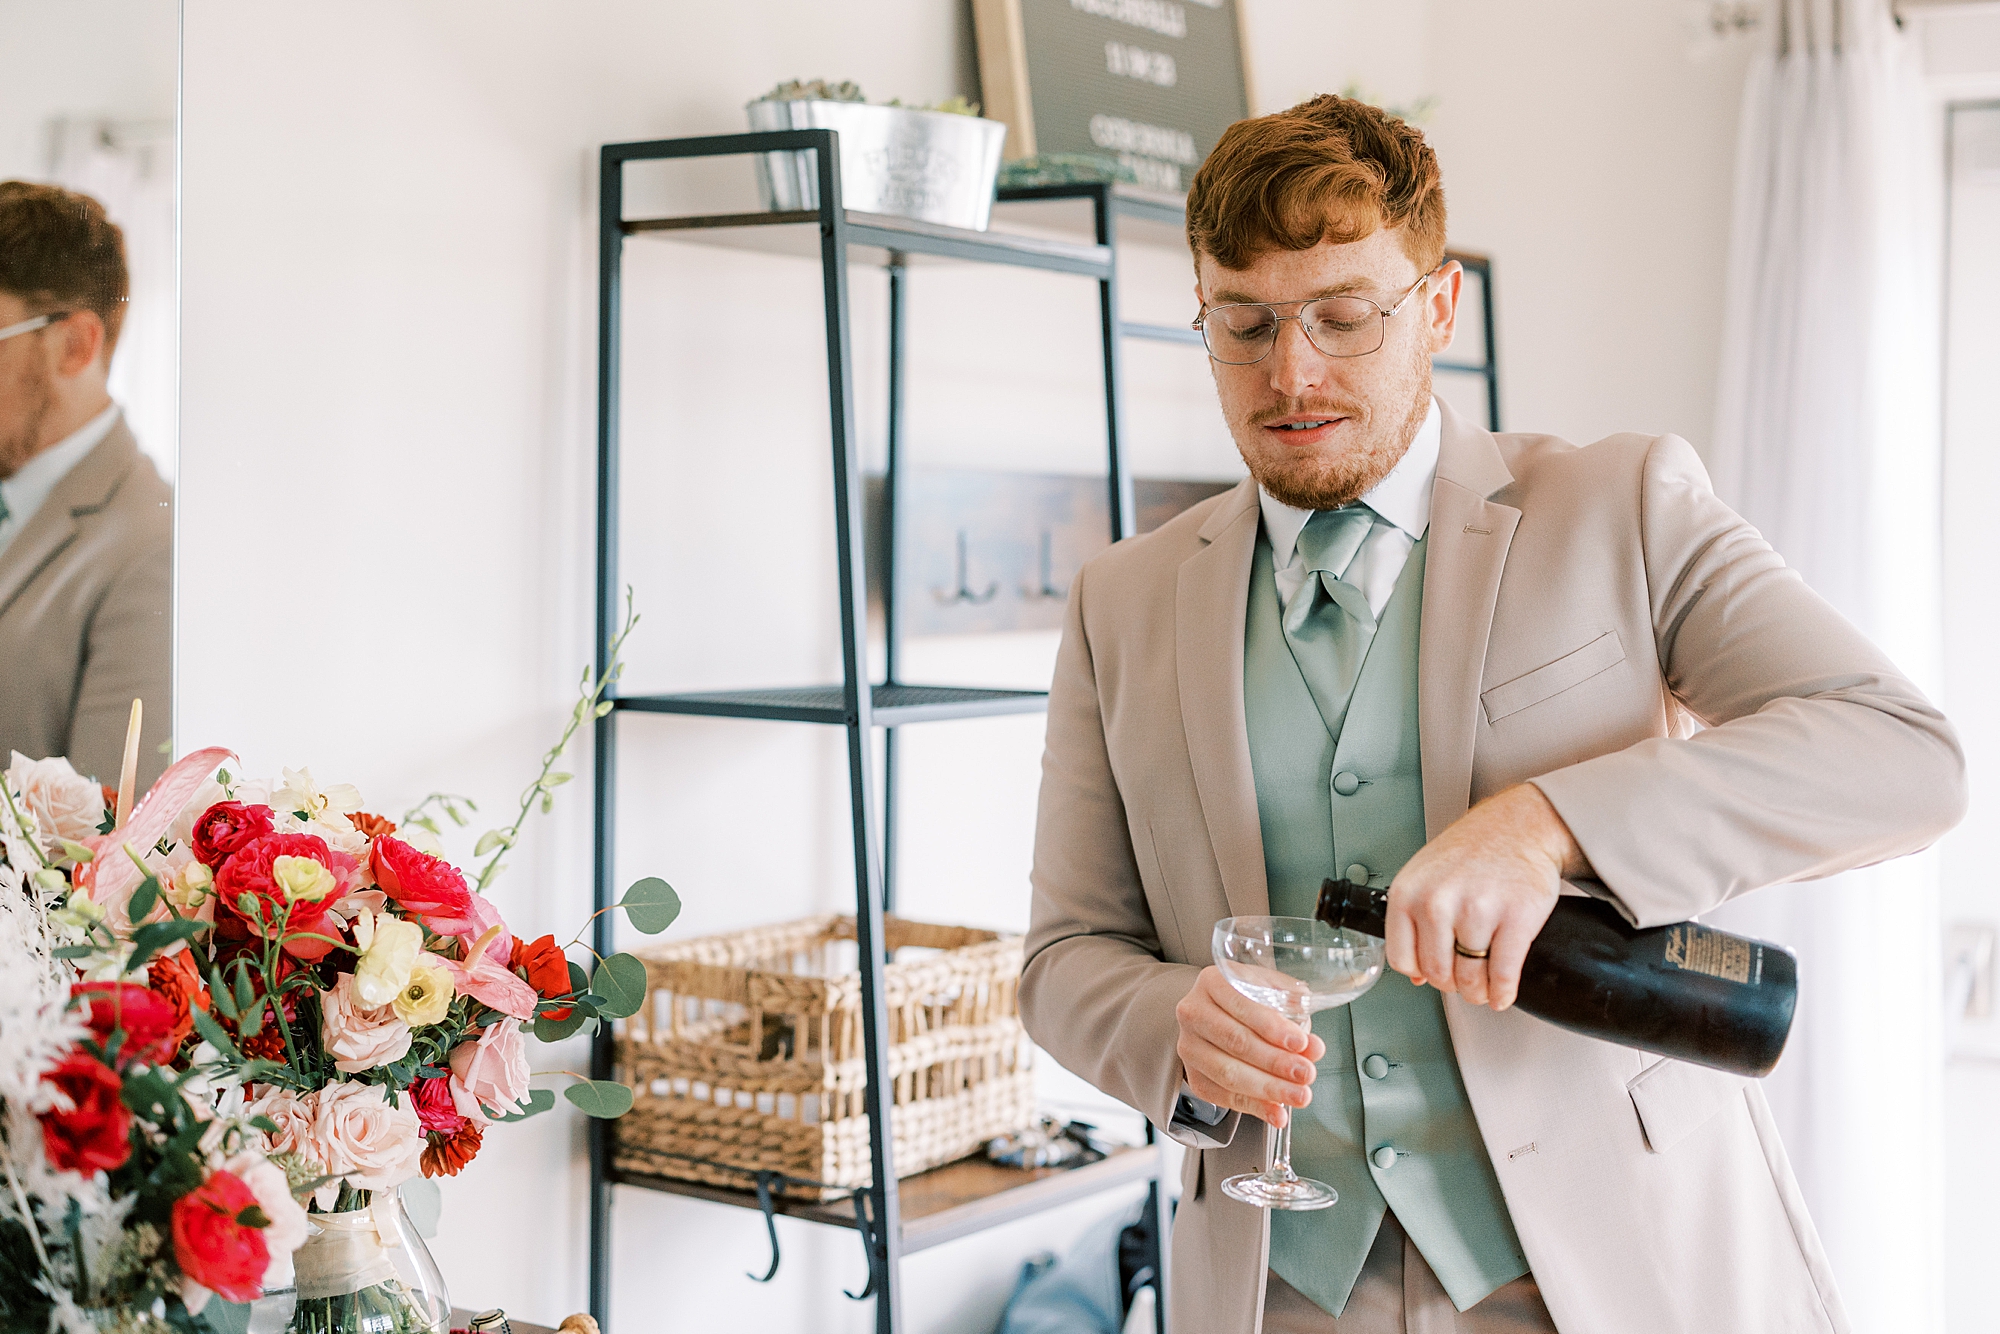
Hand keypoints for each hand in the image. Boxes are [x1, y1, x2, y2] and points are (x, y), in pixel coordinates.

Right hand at [1175, 965, 1326, 1126]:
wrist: (1222, 1015)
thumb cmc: (1252, 1001)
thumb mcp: (1275, 993)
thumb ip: (1295, 1015)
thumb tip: (1313, 1048)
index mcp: (1214, 982)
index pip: (1243, 1005)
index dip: (1273, 1027)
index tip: (1301, 1044)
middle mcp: (1194, 1012)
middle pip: (1236, 1041)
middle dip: (1276, 1062)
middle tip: (1306, 1074)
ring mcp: (1190, 1046)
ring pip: (1228, 1073)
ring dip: (1269, 1089)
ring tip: (1298, 1096)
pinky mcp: (1194, 1075)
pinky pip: (1223, 1097)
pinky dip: (1254, 1108)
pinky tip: (1277, 1112)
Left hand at [1384, 783, 1591, 1010]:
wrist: (1519, 826)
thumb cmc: (1471, 851)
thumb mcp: (1424, 876)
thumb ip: (1412, 921)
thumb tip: (1414, 974)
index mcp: (1407, 893)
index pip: (1402, 959)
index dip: (1421, 973)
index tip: (1433, 974)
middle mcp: (1437, 902)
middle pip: (1437, 973)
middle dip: (1452, 985)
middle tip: (1463, 981)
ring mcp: (1476, 910)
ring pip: (1470, 979)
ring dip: (1478, 992)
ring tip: (1483, 986)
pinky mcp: (1515, 918)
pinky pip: (1502, 975)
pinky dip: (1503, 992)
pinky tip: (1502, 992)